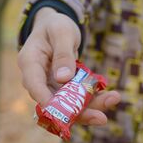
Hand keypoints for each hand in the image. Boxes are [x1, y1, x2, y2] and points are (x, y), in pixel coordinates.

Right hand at [18, 7, 120, 125]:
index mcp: (30, 62)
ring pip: (67, 103)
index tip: (66, 114)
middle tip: (101, 118)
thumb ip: (63, 54)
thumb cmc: (56, 25)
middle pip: (54, 101)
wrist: (56, 26)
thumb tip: (63, 78)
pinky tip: (111, 97)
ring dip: (90, 107)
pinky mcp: (62, 88)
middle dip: (78, 112)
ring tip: (113, 101)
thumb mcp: (62, 32)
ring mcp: (50, 85)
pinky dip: (92, 99)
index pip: (34, 86)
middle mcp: (37, 78)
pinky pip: (76, 98)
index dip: (48, 102)